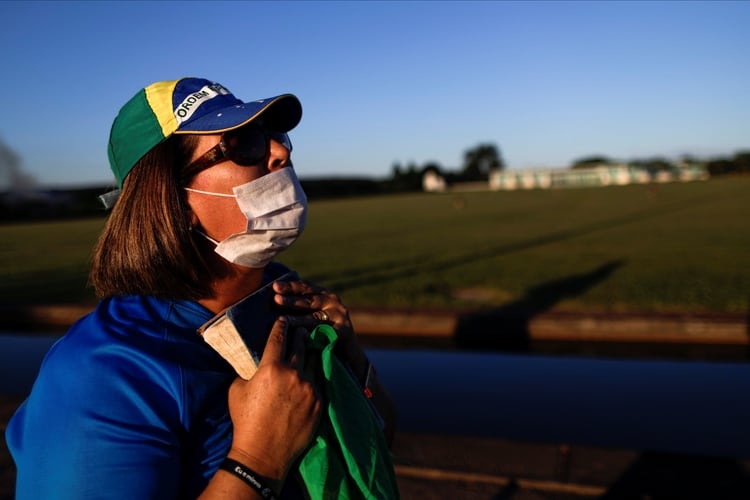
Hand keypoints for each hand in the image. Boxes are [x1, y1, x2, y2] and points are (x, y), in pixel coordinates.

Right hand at [226, 317, 321, 484]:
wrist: (263, 453)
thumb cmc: (245, 420)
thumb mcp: (237, 390)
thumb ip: (247, 372)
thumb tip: (253, 362)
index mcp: (271, 368)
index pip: (278, 338)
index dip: (280, 326)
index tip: (282, 320)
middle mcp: (293, 374)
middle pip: (300, 345)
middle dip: (300, 334)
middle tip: (300, 329)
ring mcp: (310, 388)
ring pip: (313, 361)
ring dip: (311, 353)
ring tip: (310, 348)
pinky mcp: (320, 402)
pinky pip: (319, 381)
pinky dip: (315, 375)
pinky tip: (314, 372)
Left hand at [272, 279, 355, 350]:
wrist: (345, 354)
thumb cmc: (321, 333)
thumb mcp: (309, 317)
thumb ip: (296, 310)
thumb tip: (272, 302)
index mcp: (322, 294)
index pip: (305, 287)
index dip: (290, 286)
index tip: (275, 287)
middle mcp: (332, 301)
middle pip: (309, 299)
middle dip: (292, 299)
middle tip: (276, 299)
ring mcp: (340, 314)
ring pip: (315, 317)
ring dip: (299, 319)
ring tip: (284, 320)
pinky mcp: (345, 330)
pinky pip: (326, 332)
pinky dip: (314, 335)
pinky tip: (302, 337)